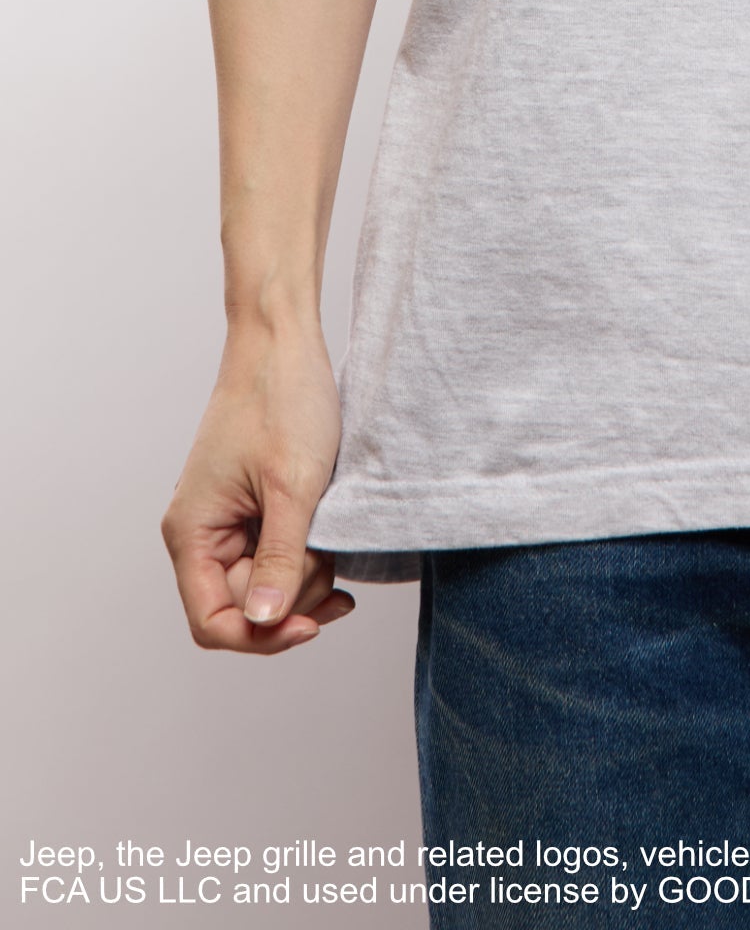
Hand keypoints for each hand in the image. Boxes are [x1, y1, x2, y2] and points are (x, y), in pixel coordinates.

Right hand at [162, 320, 354, 653]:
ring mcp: (227, 520)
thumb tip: (266, 623)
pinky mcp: (252, 507)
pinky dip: (306, 553)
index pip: (213, 622)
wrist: (285, 340)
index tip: (312, 623)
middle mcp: (201, 533)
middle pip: (246, 607)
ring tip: (329, 531)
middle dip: (293, 592)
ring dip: (304, 572)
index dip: (261, 636)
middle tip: (327, 550)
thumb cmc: (283, 399)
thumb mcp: (293, 485)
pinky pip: (277, 554)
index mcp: (191, 532)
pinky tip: (332, 542)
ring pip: (267, 584)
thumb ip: (280, 558)